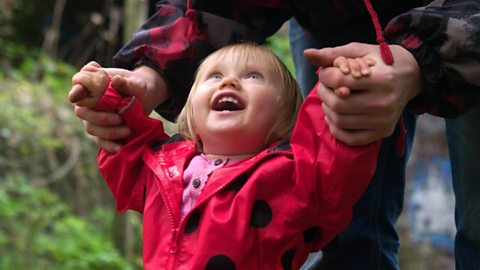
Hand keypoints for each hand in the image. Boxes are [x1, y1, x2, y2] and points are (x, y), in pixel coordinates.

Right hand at [72, 65, 168, 151]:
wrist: (146, 97)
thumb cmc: (138, 85)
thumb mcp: (136, 82)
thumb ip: (127, 82)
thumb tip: (116, 80)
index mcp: (94, 84)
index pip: (78, 85)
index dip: (76, 91)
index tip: (76, 96)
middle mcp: (89, 102)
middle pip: (82, 112)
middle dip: (98, 117)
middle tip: (118, 119)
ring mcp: (94, 118)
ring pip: (91, 128)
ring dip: (107, 132)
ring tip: (127, 131)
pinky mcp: (103, 131)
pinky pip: (100, 140)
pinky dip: (108, 145)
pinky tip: (119, 147)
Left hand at [304, 42, 421, 145]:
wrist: (412, 76)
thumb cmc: (382, 61)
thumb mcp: (360, 51)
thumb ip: (332, 53)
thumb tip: (307, 54)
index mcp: (381, 79)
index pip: (338, 82)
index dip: (325, 76)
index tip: (326, 73)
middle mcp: (384, 103)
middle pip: (337, 104)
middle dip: (323, 94)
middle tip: (326, 87)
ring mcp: (384, 121)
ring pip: (340, 121)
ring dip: (327, 110)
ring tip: (331, 99)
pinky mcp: (383, 132)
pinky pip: (350, 138)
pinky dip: (336, 128)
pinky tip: (337, 115)